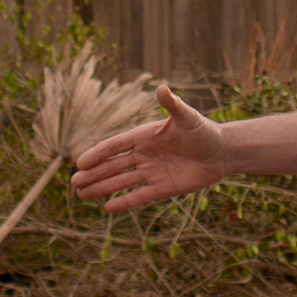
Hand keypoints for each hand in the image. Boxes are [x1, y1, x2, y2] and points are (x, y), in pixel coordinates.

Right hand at [70, 85, 225, 210]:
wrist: (222, 152)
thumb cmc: (204, 131)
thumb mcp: (188, 118)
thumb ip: (173, 105)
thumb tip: (162, 88)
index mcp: (144, 136)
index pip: (115, 146)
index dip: (97, 154)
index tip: (80, 163)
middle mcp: (144, 154)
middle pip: (113, 166)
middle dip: (93, 174)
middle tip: (74, 183)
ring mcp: (151, 172)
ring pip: (121, 182)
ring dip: (102, 188)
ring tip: (81, 195)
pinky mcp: (162, 188)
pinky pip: (139, 196)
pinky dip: (124, 202)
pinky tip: (108, 208)